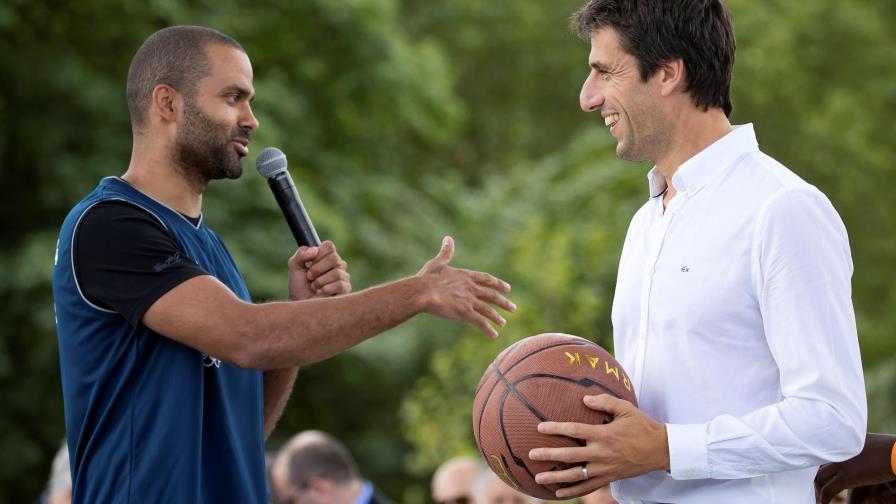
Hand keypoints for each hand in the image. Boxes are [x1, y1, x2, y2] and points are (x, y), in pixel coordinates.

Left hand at [287, 240, 350, 300]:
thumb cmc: (299, 286)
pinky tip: (321, 292)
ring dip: (319, 281)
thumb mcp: (294, 266)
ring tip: (314, 286)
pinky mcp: (346, 289)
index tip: (309, 263)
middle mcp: (338, 264)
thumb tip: (314, 250)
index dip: (317, 254)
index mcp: (327, 256)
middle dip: (317, 269)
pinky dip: (326, 289)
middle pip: (333, 258)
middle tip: (310, 277)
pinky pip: (339, 284)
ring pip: (336, 273)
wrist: (300, 304)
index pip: (329, 246)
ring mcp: (343, 276)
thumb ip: (301, 254)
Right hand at [417, 236, 514, 336]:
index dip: (498, 284)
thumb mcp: (438, 263)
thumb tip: (448, 238)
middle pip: (492, 295)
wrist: (422, 291)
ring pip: (488, 310)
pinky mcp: (465, 312)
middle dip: (503, 302)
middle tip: (513, 308)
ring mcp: (469, 300)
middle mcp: (471, 287)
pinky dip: (487, 329)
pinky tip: (494, 335)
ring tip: (504, 323)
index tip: (507, 288)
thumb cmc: (427, 278)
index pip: (486, 279)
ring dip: (497, 317)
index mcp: (466, 276)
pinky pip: (479, 322)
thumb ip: (446, 252)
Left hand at [528, 394, 668, 498]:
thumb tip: (584, 399)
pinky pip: (588, 487)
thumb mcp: (626, 408)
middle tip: (531, 454)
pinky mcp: (609, 478)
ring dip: (556, 477)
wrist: (661, 450)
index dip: (556, 429)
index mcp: (604, 434)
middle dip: (549, 455)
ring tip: (538, 478)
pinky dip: (573, 491)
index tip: (540, 427)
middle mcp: (602, 453)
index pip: (575, 430)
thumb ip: (604, 402)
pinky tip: (558, 493)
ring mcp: (605, 468)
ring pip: (576, 475)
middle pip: (570, 455)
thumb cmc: (642, 426)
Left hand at [815, 434, 895, 503]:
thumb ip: (853, 446)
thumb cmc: (887, 448)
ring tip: (819, 498)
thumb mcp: (865, 441)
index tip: (815, 475)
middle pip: (815, 467)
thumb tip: (852, 450)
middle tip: (814, 489)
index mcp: (838, 442)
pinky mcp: (847, 477)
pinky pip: (829, 490)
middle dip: (813, 479)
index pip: (818, 454)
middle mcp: (836, 451)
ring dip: (817, 491)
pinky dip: (824, 498)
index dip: (815, 467)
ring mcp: (840, 463)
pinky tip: (825, 503)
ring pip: (819, 479)